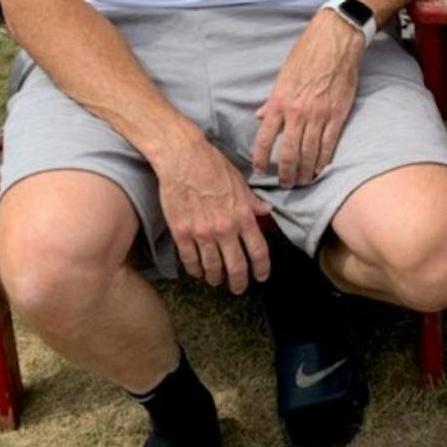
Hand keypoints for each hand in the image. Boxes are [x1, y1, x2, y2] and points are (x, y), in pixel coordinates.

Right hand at [154, 134, 271, 293]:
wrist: (182, 157)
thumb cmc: (213, 166)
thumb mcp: (240, 182)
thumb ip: (252, 202)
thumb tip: (265, 211)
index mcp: (243, 216)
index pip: (258, 252)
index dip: (261, 269)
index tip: (261, 277)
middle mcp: (225, 228)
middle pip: (236, 268)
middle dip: (239, 283)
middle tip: (239, 289)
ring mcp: (202, 233)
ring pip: (212, 268)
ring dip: (216, 279)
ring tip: (217, 281)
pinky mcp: (181, 233)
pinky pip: (190, 261)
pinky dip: (195, 270)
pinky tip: (198, 272)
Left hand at [251, 11, 363, 187]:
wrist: (334, 42)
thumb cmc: (306, 56)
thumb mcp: (282, 77)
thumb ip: (272, 100)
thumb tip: (260, 117)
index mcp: (280, 102)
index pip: (264, 138)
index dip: (260, 158)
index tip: (259, 170)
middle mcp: (297, 112)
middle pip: (289, 152)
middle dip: (286, 173)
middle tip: (285, 184)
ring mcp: (319, 115)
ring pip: (309, 152)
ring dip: (305, 171)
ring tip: (302, 181)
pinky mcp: (337, 114)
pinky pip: (329, 144)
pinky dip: (324, 160)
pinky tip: (320, 169)